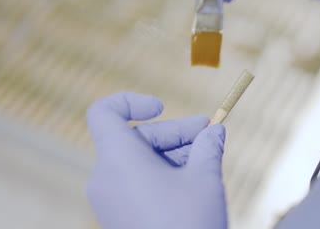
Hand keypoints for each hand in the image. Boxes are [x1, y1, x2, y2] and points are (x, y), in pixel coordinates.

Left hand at [86, 92, 227, 228]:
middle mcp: (107, 177)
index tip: (162, 107)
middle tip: (209, 133)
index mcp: (119, 160)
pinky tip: (193, 179)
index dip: (131, 101)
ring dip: (174, 154)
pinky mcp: (120, 215)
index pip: (104, 112)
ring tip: (207, 157)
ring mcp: (111, 199)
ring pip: (140, 161)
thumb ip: (208, 146)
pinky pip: (137, 182)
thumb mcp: (204, 179)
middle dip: (175, 132)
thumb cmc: (188, 225)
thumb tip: (215, 131)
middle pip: (136, 137)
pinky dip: (162, 174)